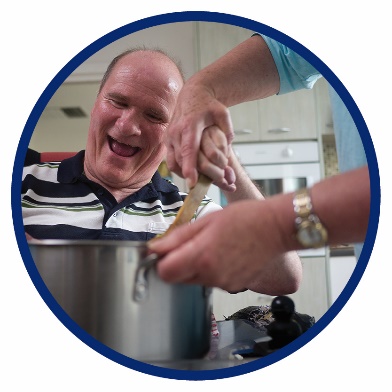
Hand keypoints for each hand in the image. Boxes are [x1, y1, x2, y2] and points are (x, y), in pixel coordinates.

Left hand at [149, 199, 287, 292]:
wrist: (276, 228)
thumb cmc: (245, 218)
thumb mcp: (207, 221)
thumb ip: (178, 237)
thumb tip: (155, 247)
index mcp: (202, 256)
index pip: (164, 272)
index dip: (161, 260)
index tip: (164, 249)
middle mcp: (212, 275)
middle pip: (178, 278)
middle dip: (177, 262)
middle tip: (190, 243)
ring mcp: (224, 284)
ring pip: (194, 280)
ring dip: (195, 266)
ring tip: (211, 245)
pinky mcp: (234, 286)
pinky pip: (212, 281)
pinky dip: (211, 270)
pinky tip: (224, 253)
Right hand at [165, 83, 234, 187]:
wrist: (193, 94)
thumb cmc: (209, 105)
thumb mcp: (223, 114)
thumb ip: (227, 131)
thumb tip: (228, 151)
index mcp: (190, 124)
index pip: (189, 149)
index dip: (190, 167)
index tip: (192, 181)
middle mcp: (176, 131)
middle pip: (181, 160)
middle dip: (192, 175)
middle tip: (205, 186)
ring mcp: (169, 137)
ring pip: (174, 163)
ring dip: (185, 174)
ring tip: (199, 180)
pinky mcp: (166, 141)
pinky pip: (170, 161)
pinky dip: (179, 169)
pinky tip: (190, 172)